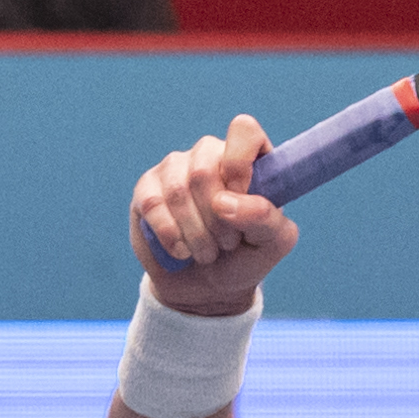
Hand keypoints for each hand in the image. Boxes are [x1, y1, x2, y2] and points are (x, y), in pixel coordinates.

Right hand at [129, 120, 295, 314]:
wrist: (207, 287)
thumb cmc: (244, 256)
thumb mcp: (272, 243)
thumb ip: (266, 218)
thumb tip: (226, 203)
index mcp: (248, 155)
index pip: (243, 130)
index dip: (239, 165)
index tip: (240, 199)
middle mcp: (210, 153)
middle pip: (205, 169)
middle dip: (217, 219)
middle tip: (226, 244)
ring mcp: (175, 168)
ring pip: (178, 190)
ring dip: (196, 234)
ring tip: (207, 253)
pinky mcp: (146, 189)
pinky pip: (154, 205)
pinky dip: (171, 236)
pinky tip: (181, 251)